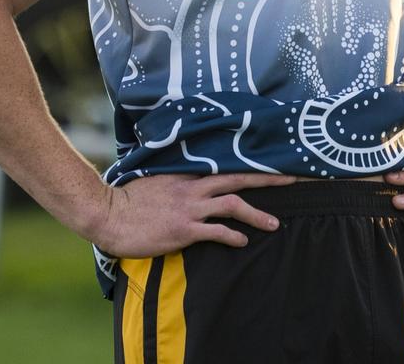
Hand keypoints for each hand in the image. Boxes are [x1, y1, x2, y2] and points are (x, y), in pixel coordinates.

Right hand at [93, 172, 296, 257]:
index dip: (251, 163)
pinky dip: (233, 236)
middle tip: (294, 179)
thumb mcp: (157, 178)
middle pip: (239, 177)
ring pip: (233, 204)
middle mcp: (193, 187)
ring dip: (257, 214)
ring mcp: (190, 208)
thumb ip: (178, 177)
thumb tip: (193, 177)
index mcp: (188, 173)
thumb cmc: (130, 198)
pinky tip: (243, 242)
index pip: (227, 164)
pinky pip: (216, 232)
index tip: (274, 162)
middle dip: (269, 179)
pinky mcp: (184, 230)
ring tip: (275, 224)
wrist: (109, 214)